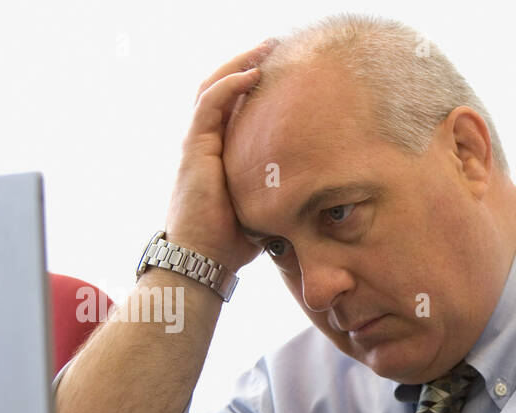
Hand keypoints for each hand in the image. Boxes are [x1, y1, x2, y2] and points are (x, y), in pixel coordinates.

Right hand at [164, 40, 276, 271]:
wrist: (203, 260)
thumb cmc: (232, 244)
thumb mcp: (265, 210)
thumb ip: (282, 194)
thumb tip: (321, 197)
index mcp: (220, 153)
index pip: (235, 108)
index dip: (254, 86)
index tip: (282, 72)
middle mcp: (206, 142)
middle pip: (223, 89)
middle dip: (248, 65)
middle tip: (276, 48)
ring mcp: (198, 143)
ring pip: (214, 88)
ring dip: (240, 65)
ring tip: (265, 49)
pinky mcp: (195, 148)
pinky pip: (210, 104)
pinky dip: (229, 85)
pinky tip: (252, 74)